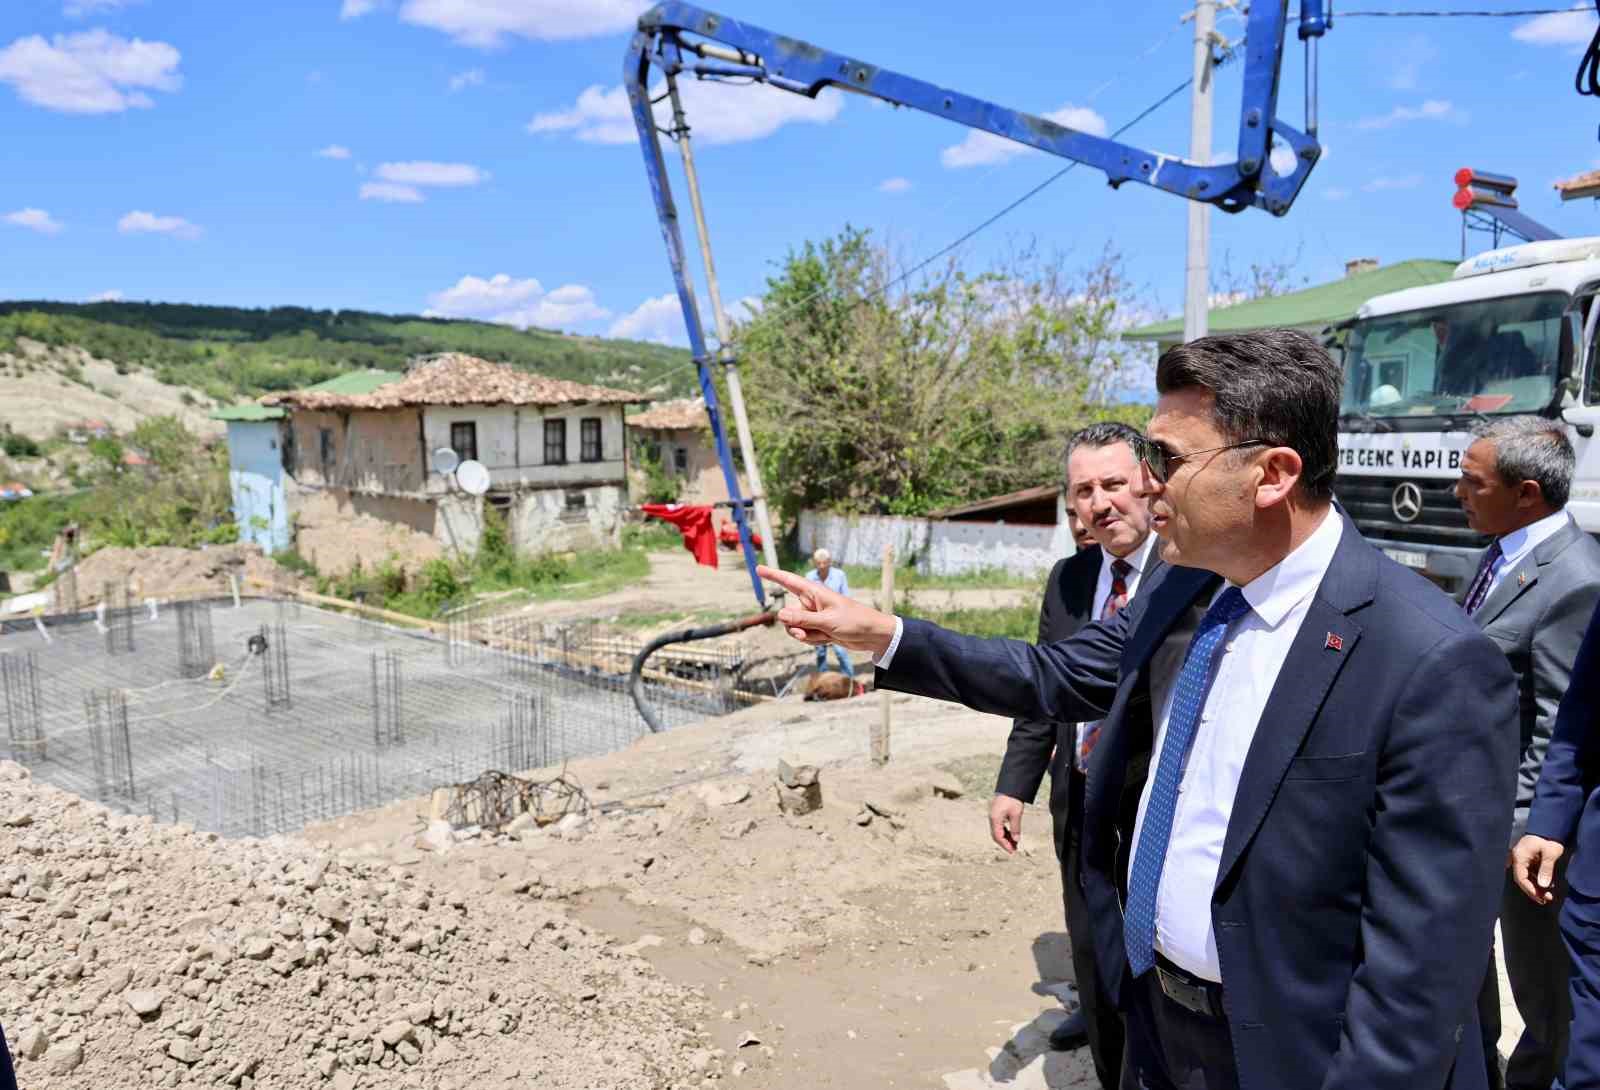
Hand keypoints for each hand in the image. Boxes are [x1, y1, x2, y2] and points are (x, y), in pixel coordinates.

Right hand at [759, 565, 897, 659]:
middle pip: (788, 614)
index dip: (773, 575)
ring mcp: (814, 617)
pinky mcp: (819, 628)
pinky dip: (815, 641)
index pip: (789, 581)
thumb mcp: (828, 621)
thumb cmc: (855, 621)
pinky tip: (829, 639)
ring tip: (825, 636)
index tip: (758, 569)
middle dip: (794, 627)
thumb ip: (803, 619)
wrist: (873, 635)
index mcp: (815, 593)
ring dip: (806, 636)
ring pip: (795, 628)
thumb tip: (780, 614)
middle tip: (805, 633)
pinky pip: (805, 636)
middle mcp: (812, 603)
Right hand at [990, 794, 1023, 853]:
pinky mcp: (996, 813)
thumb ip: (1015, 828)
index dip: (1005, 845)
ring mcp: (993, 815)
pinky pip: (998, 826)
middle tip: (1014, 849)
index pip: (998, 836)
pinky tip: (1011, 834)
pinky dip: (1004, 832)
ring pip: (997, 831)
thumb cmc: (1013, 799)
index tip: (1012, 851)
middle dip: (1004, 843)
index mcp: (995, 819)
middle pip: (996, 835)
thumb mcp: (1016, 814)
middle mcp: (992, 818)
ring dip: (1005, 838)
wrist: (1010, 786)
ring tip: (1014, 843)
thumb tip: (1016, 840)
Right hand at [1510, 834, 1564, 904]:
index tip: (1540, 897)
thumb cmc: (1548, 839)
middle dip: (1533, 891)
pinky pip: (1530, 873)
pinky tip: (1546, 886)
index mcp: (1519, 857)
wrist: (1548, 827)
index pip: (1520, 877)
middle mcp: (1517, 859)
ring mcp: (1522, 860)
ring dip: (1536, 887)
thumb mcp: (1549, 854)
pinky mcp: (1527, 860)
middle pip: (1522, 879)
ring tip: (1547, 896)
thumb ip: (1546, 870)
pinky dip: (1537, 881)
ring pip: (1526, 877)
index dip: (1529, 889)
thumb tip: (1543, 886)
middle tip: (1545, 900)